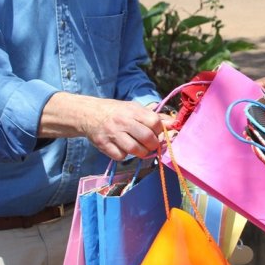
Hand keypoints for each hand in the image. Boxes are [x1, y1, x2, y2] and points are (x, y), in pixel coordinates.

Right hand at [41, 93, 165, 160]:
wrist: (89, 114)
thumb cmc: (117, 112)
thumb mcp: (134, 109)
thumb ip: (154, 117)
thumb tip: (174, 124)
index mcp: (132, 111)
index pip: (155, 122)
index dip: (160, 130)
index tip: (157, 132)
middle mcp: (123, 122)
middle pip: (147, 138)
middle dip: (153, 144)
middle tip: (150, 144)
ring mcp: (113, 134)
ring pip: (135, 150)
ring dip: (141, 152)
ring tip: (138, 147)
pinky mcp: (104, 146)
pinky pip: (121, 156)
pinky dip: (125, 155)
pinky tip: (122, 148)